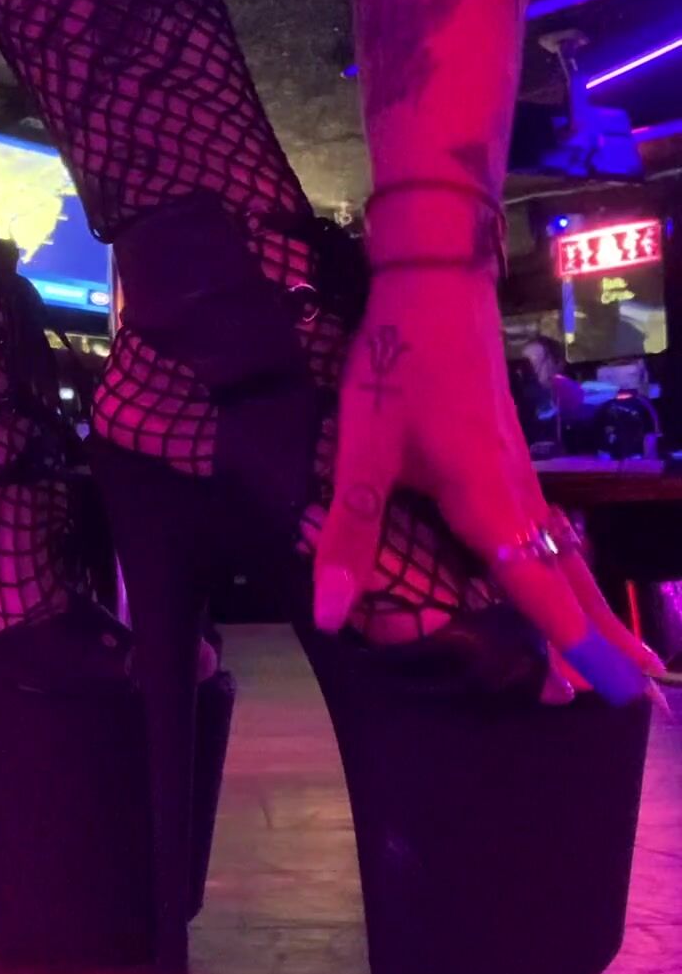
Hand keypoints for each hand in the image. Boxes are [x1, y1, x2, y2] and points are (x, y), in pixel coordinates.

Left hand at [310, 268, 663, 705]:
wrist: (436, 288)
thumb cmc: (399, 364)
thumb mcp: (363, 448)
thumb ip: (351, 531)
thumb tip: (332, 613)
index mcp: (485, 495)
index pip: (528, 579)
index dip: (556, 633)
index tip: (587, 683)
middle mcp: (517, 491)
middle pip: (568, 575)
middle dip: (602, 633)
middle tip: (642, 685)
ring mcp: (522, 473)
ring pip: (567, 552)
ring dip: (594, 604)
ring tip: (623, 651)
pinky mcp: (514, 458)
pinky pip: (552, 528)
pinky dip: (570, 568)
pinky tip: (569, 578)